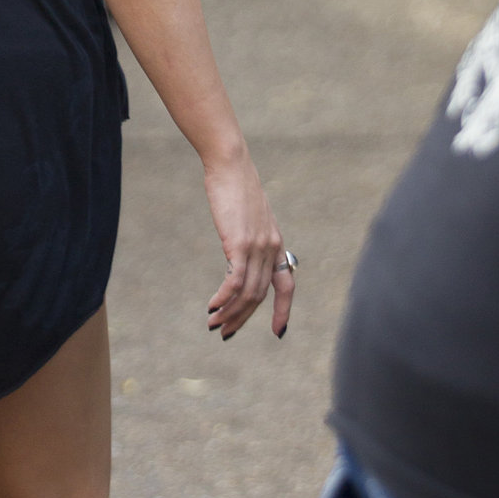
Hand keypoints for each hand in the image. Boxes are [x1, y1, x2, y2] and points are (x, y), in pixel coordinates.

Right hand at [202, 150, 293, 339]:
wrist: (230, 164)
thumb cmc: (235, 185)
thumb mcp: (249, 215)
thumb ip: (250, 234)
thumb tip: (239, 249)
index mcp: (276, 243)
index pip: (287, 284)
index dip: (283, 310)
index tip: (278, 332)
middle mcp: (271, 248)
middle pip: (261, 295)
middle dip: (243, 318)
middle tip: (225, 332)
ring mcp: (257, 247)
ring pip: (248, 293)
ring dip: (230, 312)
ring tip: (213, 323)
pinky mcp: (240, 243)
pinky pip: (235, 280)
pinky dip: (224, 297)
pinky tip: (211, 305)